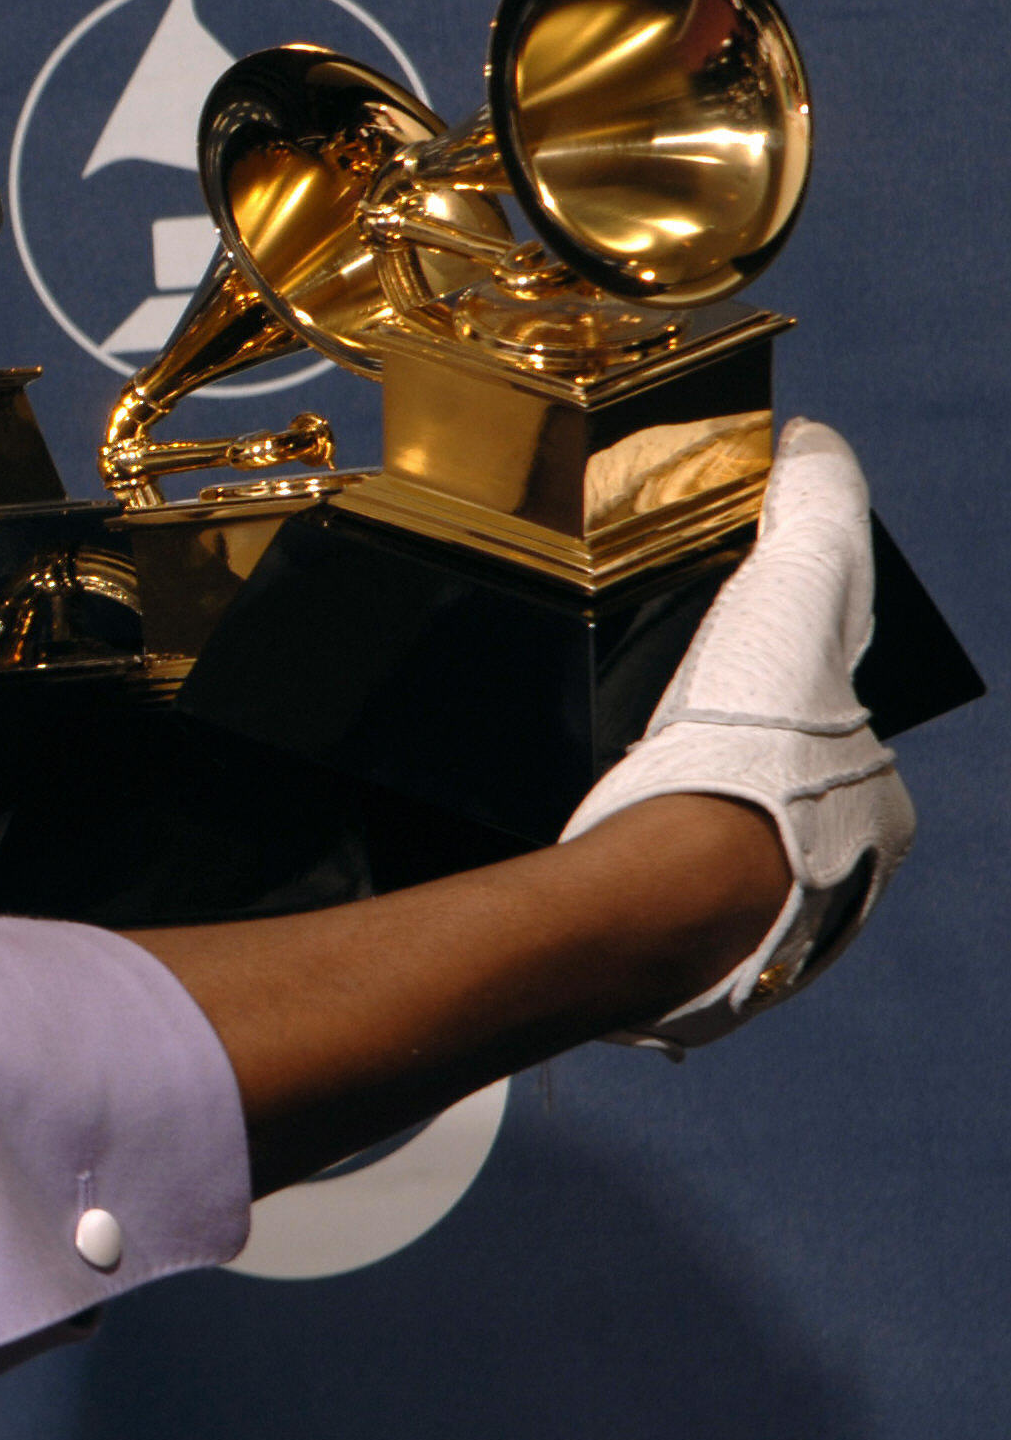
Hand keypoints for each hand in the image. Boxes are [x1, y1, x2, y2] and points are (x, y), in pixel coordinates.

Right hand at [559, 417, 915, 1049]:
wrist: (664, 891)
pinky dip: (606, 901)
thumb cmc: (747, 745)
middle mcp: (827, 892)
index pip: (827, 735)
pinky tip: (568, 864)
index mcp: (870, 810)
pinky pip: (636, 934)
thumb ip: (818, 512)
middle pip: (765, 815)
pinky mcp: (667, 995)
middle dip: (714, 780)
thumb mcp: (798, 591)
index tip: (707, 675)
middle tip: (635, 731)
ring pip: (701, 885)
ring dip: (655, 849)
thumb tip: (816, 444)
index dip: (774, 695)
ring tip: (586, 792)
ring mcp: (751, 953)